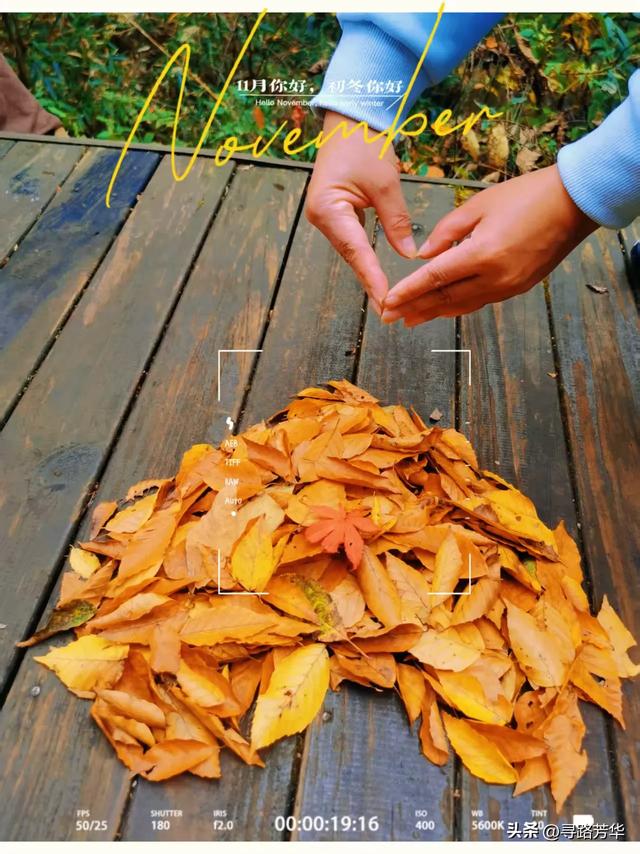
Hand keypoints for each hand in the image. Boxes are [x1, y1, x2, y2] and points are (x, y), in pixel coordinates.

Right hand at [305, 111, 416, 314]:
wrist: (350, 119)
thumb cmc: (364, 143)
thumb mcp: (385, 183)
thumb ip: (397, 221)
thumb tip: (409, 254)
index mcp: (328, 209)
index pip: (356, 250)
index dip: (371, 277)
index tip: (385, 299)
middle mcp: (322, 218)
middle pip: (351, 256)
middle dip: (370, 282)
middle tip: (388, 310)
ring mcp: (327, 217)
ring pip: (351, 251)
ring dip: (368, 274)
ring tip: (385, 300)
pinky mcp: (336, 215)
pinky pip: (352, 242)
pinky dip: (366, 259)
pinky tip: (377, 277)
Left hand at [381, 165, 597, 325]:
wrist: (574, 204)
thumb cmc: (526, 196)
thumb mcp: (479, 204)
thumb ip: (447, 232)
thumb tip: (424, 255)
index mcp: (482, 254)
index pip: (434, 278)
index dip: (408, 292)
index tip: (388, 302)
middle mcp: (494, 277)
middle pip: (445, 299)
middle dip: (414, 309)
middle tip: (388, 318)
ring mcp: (508, 286)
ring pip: (462, 305)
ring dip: (433, 313)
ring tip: (409, 319)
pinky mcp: (517, 288)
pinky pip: (479, 301)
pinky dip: (456, 306)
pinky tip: (442, 309)